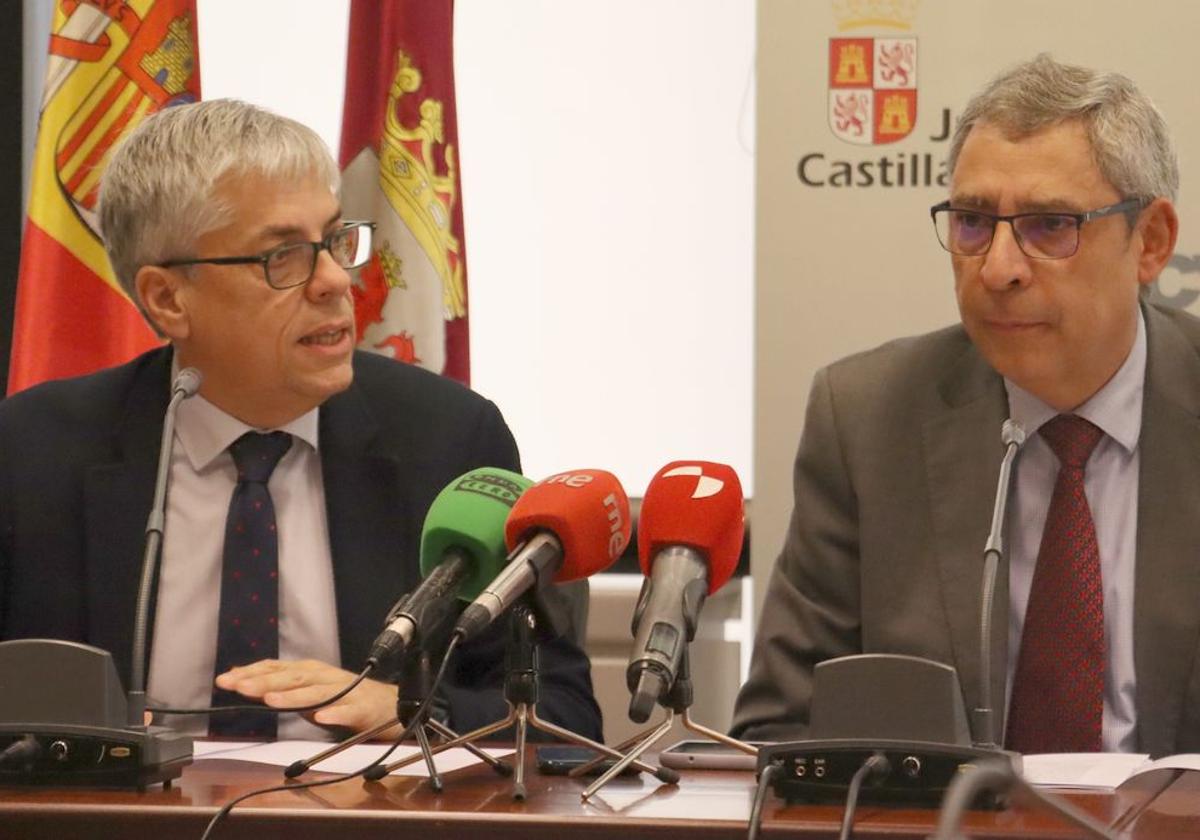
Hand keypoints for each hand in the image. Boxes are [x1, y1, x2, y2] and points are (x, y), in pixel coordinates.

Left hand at [214, 659, 398, 734]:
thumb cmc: (347, 698)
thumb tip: (244, 678)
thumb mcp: (309, 690)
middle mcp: (325, 678)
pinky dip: (336, 715)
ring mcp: (345, 692)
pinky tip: (323, 719)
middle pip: (292, 679)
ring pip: (316, 693)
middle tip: (238, 686)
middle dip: (264, 682)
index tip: (225, 680)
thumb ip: (280, 685)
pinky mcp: (363, 709)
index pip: (276, 669)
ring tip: (271, 700)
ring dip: (293, 697)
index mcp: (310, 673)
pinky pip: (348, 712)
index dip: (251, 673)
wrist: (390, 707)